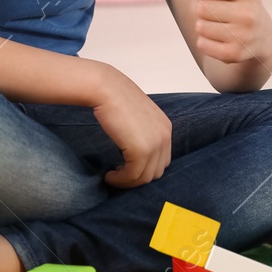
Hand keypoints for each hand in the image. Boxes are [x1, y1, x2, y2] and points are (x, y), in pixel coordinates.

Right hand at [86, 62, 171, 188]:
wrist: (106, 89)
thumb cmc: (115, 98)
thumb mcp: (136, 116)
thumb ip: (142, 131)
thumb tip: (133, 148)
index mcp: (165, 128)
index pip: (162, 160)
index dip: (145, 168)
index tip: (127, 168)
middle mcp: (165, 136)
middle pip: (156, 171)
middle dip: (137, 177)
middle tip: (119, 175)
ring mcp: (155, 144)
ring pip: (144, 177)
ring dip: (127, 182)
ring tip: (112, 177)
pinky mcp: (142, 151)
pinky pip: (132, 176)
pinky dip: (120, 180)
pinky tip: (109, 175)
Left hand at [182, 0, 271, 70]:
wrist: (262, 38)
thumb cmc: (240, 2)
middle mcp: (249, 15)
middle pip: (201, 7)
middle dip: (199, 6)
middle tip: (209, 7)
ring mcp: (243, 36)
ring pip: (200, 26)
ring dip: (201, 24)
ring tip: (215, 22)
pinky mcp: (234, 54)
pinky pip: (202, 44)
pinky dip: (204, 41)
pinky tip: (217, 37)